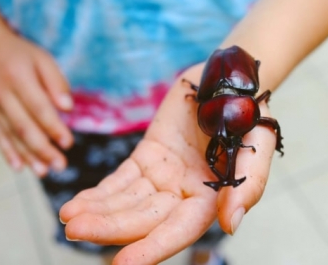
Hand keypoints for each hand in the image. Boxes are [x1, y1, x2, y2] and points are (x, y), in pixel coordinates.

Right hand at [0, 26, 73, 175]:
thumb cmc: (20, 53)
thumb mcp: (41, 58)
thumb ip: (56, 82)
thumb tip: (68, 108)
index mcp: (18, 78)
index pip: (39, 108)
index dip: (53, 128)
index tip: (68, 143)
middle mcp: (2, 94)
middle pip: (24, 126)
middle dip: (43, 149)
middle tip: (61, 165)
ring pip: (10, 135)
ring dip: (28, 156)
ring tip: (45, 171)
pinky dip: (7, 152)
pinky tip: (20, 168)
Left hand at [59, 64, 278, 264]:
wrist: (228, 80)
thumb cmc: (250, 113)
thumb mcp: (259, 144)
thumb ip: (250, 184)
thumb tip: (231, 223)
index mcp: (213, 196)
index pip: (180, 230)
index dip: (153, 247)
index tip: (121, 263)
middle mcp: (184, 192)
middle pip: (144, 218)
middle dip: (110, 227)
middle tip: (75, 230)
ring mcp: (163, 176)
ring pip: (126, 202)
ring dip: (97, 211)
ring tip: (68, 217)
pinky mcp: (147, 157)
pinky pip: (119, 180)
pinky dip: (98, 193)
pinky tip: (77, 203)